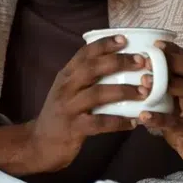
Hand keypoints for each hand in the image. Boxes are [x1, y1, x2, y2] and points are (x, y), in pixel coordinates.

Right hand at [0, 35, 147, 174]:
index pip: (84, 53)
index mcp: (66, 75)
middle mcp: (66, 88)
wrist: (39, 143)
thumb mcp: (68, 90)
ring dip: (123, 91)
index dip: (104, 44)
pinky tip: (134, 121)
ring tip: (144, 91)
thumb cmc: (62, 113)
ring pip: (98, 94)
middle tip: (141, 62)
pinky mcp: (73, 129)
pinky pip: (100, 123)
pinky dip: (119, 121)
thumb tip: (120, 62)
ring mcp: (68, 108)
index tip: (124, 39)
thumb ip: (87, 77)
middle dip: (119, 62)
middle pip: (92, 68)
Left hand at [138, 42, 182, 172]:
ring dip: (165, 84)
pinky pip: (177, 122)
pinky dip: (160, 119)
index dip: (172, 49)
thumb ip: (162, 85)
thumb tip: (134, 70)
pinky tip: (144, 116)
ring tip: (144, 81)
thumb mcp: (175, 98)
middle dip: (170, 61)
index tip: (155, 43)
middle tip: (147, 60)